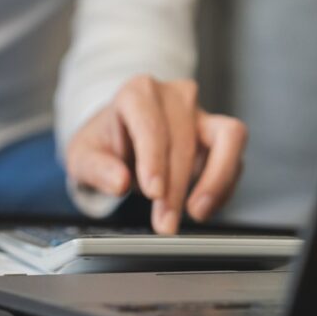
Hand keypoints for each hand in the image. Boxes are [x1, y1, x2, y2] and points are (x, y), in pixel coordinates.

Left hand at [65, 76, 246, 233]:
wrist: (118, 141)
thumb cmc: (101, 145)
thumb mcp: (82, 157)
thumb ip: (96, 169)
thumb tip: (120, 182)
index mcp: (136, 92)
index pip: (151, 124)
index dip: (154, 160)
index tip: (153, 192)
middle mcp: (174, 96)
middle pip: (184, 140)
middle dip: (176, 187)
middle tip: (165, 223)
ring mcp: (200, 113)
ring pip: (227, 138)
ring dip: (215, 180)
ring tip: (196, 213)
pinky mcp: (219, 134)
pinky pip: (234, 157)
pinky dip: (222, 186)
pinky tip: (201, 207)